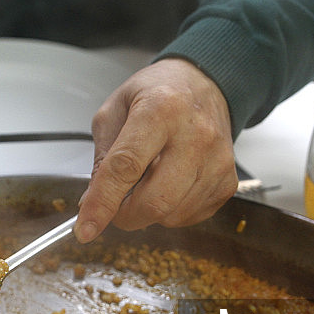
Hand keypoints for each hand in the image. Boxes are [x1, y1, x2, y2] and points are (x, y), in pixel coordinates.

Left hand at [75, 58, 237, 242]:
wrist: (204, 84)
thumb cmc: (157, 94)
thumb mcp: (115, 111)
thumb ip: (102, 157)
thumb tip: (93, 203)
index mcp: (160, 109)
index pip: (126, 167)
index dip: (103, 203)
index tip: (85, 229)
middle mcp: (195, 135)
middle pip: (154, 200)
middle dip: (124, 216)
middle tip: (114, 206)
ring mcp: (217, 160)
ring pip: (171, 214)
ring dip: (147, 211)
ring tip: (146, 181)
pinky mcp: (228, 180)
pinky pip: (190, 216)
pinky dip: (169, 211)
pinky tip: (167, 185)